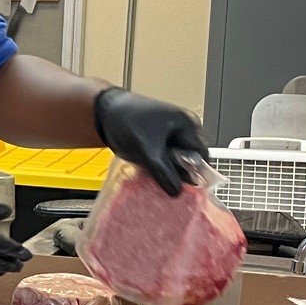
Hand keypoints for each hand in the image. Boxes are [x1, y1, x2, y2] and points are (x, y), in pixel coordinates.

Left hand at [93, 88, 210, 196]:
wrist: (104, 113)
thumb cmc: (128, 121)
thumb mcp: (148, 148)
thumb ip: (163, 171)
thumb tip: (177, 191)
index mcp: (187, 124)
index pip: (201, 154)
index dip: (195, 172)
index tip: (185, 188)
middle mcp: (183, 130)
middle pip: (190, 159)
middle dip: (181, 174)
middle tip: (169, 187)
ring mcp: (170, 137)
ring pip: (176, 162)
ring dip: (169, 173)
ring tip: (158, 182)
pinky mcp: (158, 145)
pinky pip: (165, 161)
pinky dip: (159, 170)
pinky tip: (151, 177)